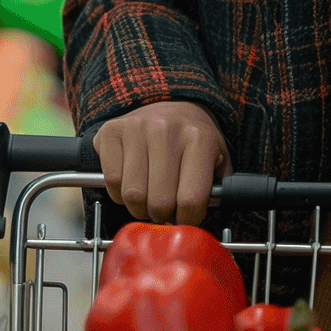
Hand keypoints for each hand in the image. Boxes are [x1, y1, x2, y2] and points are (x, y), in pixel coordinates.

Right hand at [93, 101, 229, 225]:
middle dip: (162, 216)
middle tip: (165, 210)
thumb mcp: (217, 159)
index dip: (188, 219)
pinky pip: (112, 181)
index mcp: (199, 138)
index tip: (185, 217)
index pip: (191, 200)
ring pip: (132, 195)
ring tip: (148, 198)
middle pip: (159, 202)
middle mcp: (167, 129)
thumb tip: (200, 224)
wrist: (171, 106)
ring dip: (139, 207)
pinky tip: (130, 182)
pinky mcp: (112, 131)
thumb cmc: (193, 141)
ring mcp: (137, 128)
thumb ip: (218, 190)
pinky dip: (118, 193)